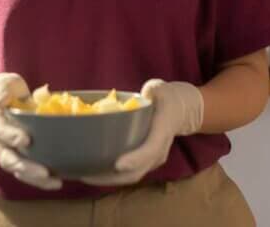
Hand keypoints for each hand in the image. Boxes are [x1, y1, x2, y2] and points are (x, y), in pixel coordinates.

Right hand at [0, 73, 61, 190]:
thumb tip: (2, 96)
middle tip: (44, 172)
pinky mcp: (20, 157)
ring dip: (35, 179)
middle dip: (26, 167)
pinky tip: (57, 181)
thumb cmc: (5, 90)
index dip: (11, 136)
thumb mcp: (3, 83)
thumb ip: (2, 89)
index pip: (0, 131)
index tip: (26, 140)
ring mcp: (8, 151)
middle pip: (8, 159)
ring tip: (55, 182)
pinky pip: (28, 172)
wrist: (1, 100)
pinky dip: (41, 180)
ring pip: (18, 170)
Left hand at [81, 79, 203, 186]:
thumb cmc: (166, 96)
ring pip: (133, 176)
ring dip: (109, 179)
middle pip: (137, 171)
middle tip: (86, 174)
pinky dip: (113, 175)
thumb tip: (121, 99)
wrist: (184, 109)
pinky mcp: (148, 161)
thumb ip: (144, 93)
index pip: (151, 148)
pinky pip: (131, 173)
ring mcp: (155, 158)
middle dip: (111, 177)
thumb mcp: (157, 89)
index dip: (135, 158)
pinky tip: (95, 170)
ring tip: (85, 174)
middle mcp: (161, 149)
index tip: (117, 164)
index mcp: (164, 128)